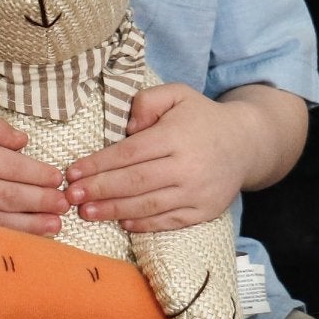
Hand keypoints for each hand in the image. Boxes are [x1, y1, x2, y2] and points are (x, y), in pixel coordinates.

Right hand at [0, 119, 66, 236]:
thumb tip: (25, 142)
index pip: (8, 165)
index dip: (36, 173)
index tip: (58, 178)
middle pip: (7, 194)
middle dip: (40, 200)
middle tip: (65, 203)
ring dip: (31, 224)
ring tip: (56, 225)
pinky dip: (6, 237)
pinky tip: (26, 239)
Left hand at [63, 84, 255, 232]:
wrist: (247, 143)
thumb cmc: (202, 117)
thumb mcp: (177, 94)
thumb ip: (148, 102)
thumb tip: (126, 129)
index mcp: (176, 136)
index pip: (129, 153)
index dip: (98, 164)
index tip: (73, 172)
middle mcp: (187, 167)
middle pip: (134, 182)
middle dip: (99, 190)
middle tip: (71, 197)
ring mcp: (197, 193)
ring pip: (148, 205)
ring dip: (114, 211)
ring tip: (87, 213)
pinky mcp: (204, 211)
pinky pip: (168, 221)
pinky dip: (143, 224)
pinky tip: (122, 222)